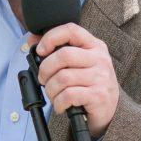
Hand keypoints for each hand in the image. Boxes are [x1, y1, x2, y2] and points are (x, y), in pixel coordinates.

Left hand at [31, 23, 118, 137]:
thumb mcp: (77, 63)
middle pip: (63, 56)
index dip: (51, 37)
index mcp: (94, 46)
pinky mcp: (99, 95)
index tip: (40, 50)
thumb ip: (57, 50)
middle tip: (43, 79)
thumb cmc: (88, 84)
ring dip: (50, 90)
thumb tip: (31, 40)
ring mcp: (101, 77)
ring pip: (63, 78)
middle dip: (45, 69)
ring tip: (53, 95)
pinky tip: (60, 105)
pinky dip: (58, 102)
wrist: (109, 109)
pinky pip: (68, 95)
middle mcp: (100, 59)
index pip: (71, 30)